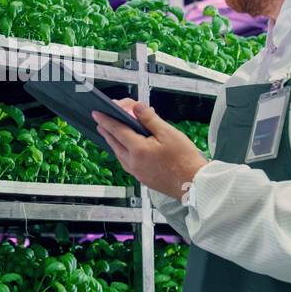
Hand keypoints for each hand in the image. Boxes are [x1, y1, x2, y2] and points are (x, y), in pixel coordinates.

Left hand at [93, 99, 208, 200]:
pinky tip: (127, 149)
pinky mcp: (142, 178)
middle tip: (101, 122)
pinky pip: (126, 163)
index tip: (97, 113)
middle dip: (107, 131)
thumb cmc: (184, 159)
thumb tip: (137, 107)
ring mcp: (137, 172)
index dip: (106, 120)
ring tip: (112, 134)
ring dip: (114, 142)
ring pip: (119, 154)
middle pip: (115, 143)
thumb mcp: (168, 133)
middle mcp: (133, 162)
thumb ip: (150, 119)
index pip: (117, 130)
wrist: (193, 184)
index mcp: (138, 149)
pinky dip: (123, 152)